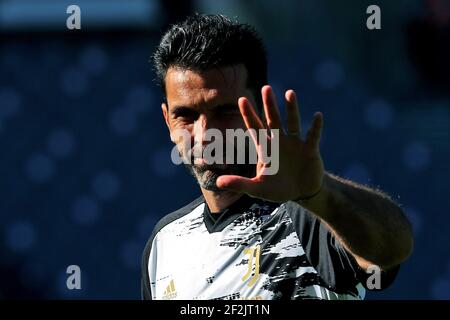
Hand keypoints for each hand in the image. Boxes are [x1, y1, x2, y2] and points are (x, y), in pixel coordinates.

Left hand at [216, 85, 324, 202]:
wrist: (301, 192)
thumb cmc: (278, 189)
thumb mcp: (257, 188)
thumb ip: (239, 184)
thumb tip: (217, 183)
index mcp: (265, 148)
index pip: (255, 128)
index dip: (248, 115)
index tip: (241, 99)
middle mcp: (279, 141)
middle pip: (273, 120)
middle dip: (269, 105)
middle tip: (266, 88)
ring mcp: (295, 144)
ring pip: (292, 122)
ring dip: (292, 109)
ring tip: (290, 93)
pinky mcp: (310, 150)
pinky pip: (313, 136)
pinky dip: (315, 127)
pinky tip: (317, 116)